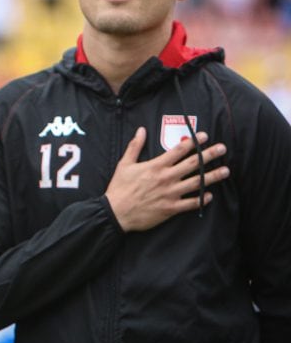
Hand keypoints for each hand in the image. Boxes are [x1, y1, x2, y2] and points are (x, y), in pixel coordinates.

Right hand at [105, 127, 229, 231]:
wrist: (117, 212)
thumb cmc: (119, 187)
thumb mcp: (124, 164)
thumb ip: (135, 146)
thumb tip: (141, 130)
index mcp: (156, 166)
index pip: (178, 150)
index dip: (193, 142)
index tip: (205, 136)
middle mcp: (166, 178)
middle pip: (192, 164)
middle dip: (209, 155)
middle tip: (223, 148)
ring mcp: (170, 194)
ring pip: (197, 183)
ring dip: (213, 176)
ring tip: (226, 170)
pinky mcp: (171, 208)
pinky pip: (191, 203)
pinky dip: (201, 199)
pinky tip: (210, 195)